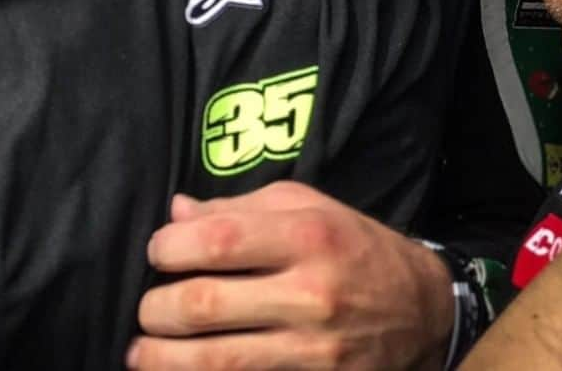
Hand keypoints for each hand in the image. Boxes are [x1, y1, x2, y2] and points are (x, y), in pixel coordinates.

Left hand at [128, 184, 454, 370]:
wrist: (422, 311)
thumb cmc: (352, 246)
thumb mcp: (305, 206)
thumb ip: (238, 208)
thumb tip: (176, 212)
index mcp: (306, 237)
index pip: (218, 240)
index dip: (170, 247)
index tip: (157, 251)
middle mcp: (310, 295)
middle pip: (207, 306)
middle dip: (157, 310)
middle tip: (145, 309)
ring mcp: (315, 352)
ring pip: (220, 362)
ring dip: (165, 360)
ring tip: (139, 353)